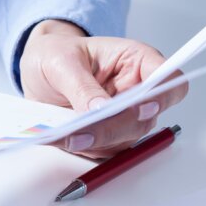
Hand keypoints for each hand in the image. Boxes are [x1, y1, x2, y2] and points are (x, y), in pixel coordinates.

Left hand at [20, 19, 187, 157]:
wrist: (37, 72)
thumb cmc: (56, 55)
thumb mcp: (62, 61)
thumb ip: (82, 86)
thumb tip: (99, 109)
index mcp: (136, 61)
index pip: (167, 78)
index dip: (162, 95)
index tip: (141, 106)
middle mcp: (137, 91)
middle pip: (145, 118)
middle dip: (114, 127)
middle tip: (82, 132)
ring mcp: (125, 117)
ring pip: (126, 138)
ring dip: (98, 142)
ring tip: (67, 137)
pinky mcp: (109, 136)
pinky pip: (106, 150)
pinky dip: (86, 148)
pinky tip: (64, 140)